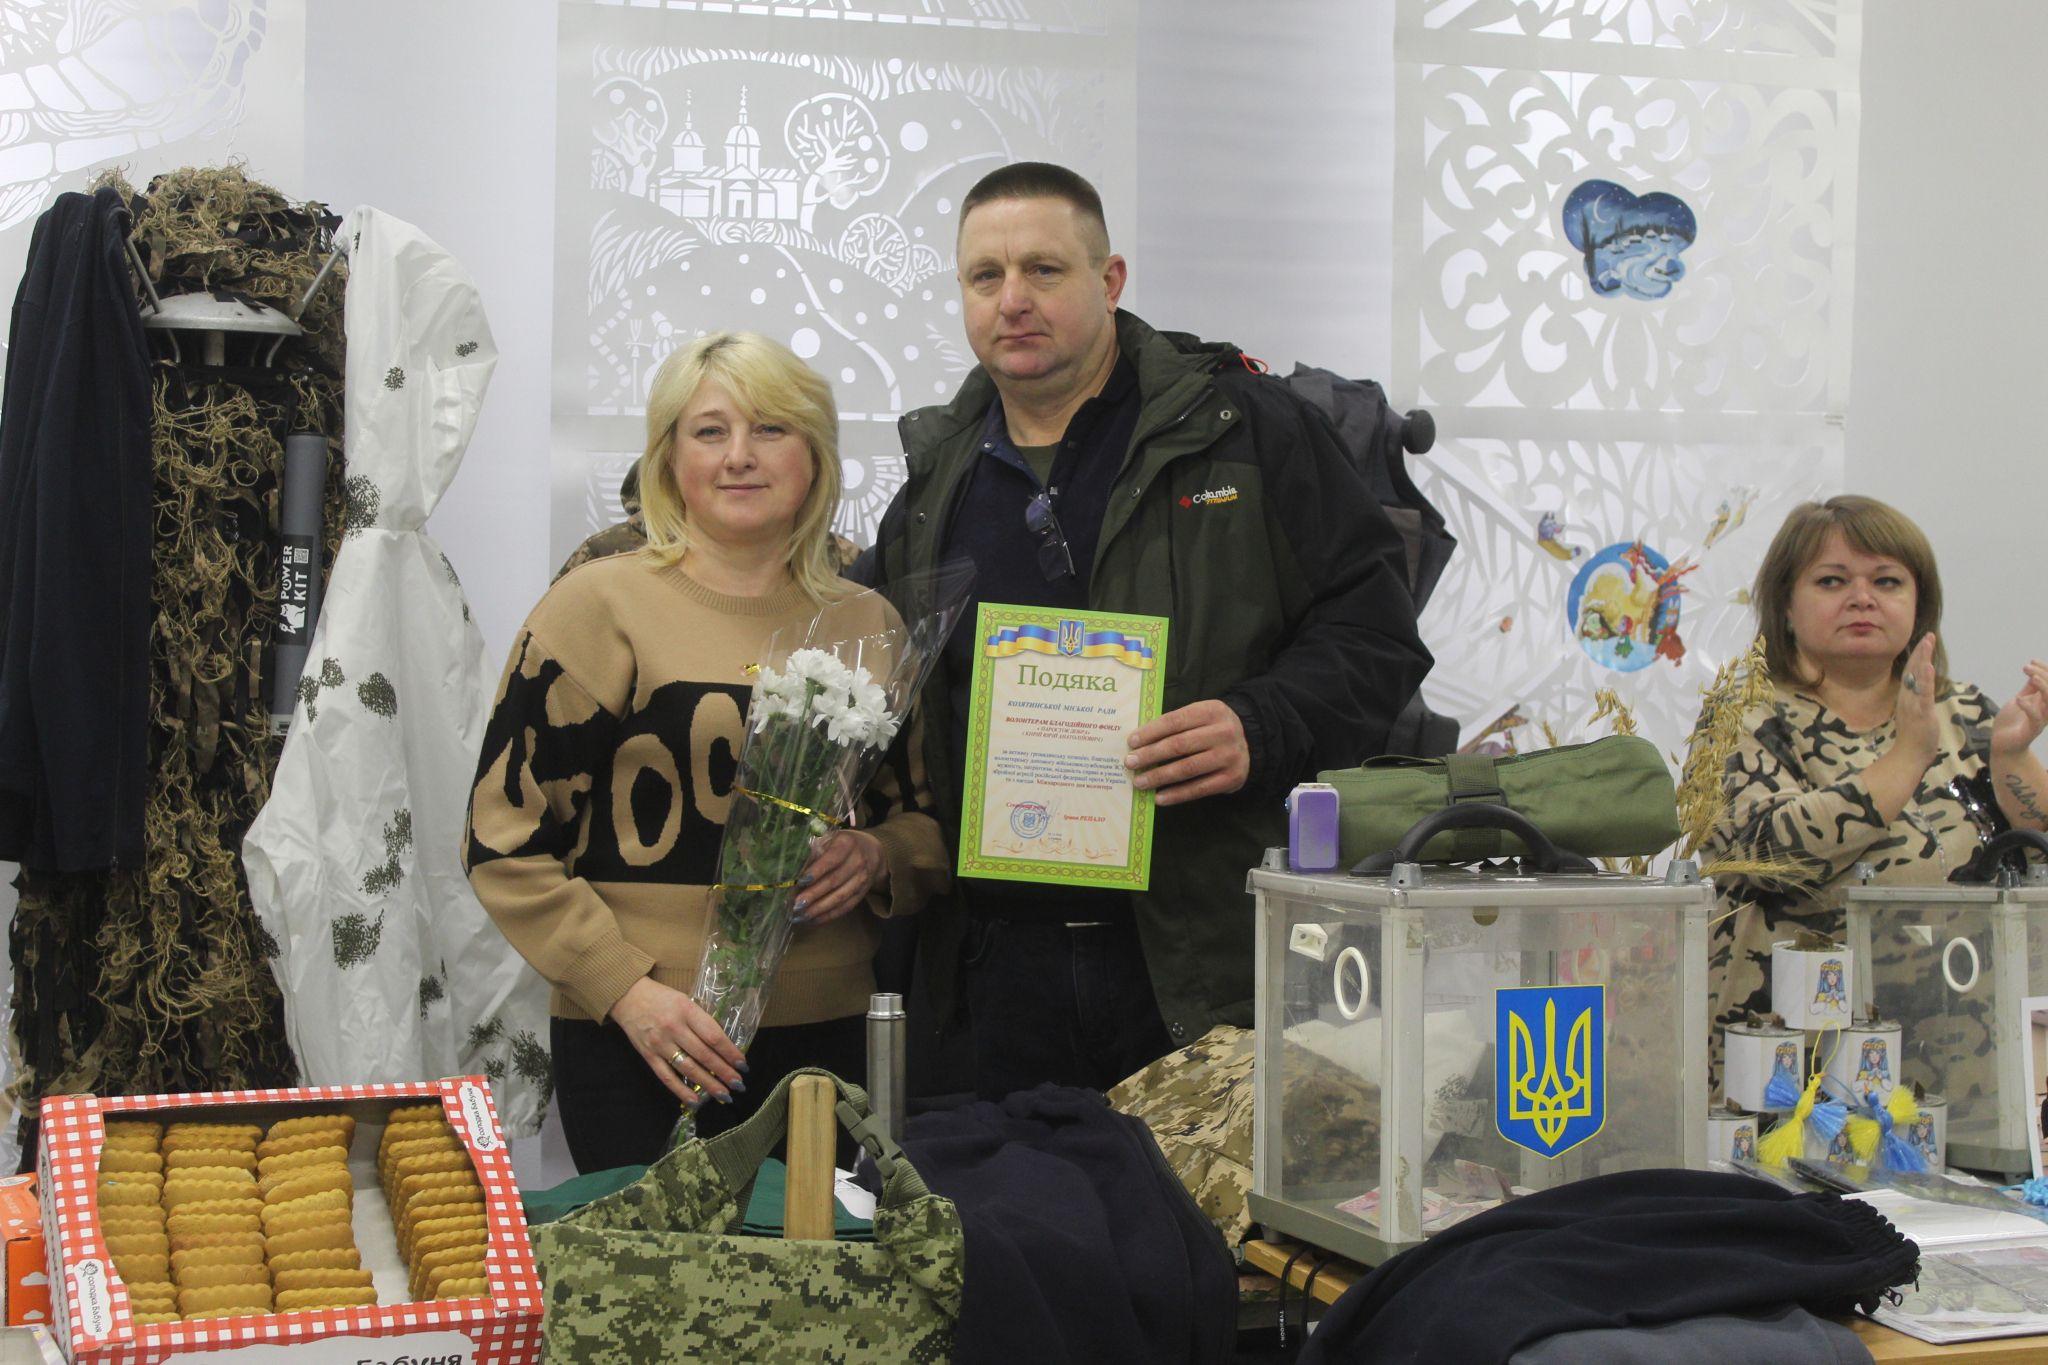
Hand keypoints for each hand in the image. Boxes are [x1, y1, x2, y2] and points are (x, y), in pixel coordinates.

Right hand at [608, 976, 745, 1105]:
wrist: (629, 997)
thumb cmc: (663, 998)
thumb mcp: (686, 1001)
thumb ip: (702, 1021)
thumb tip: (724, 1045)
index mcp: (687, 1011)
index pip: (713, 1036)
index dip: (730, 1052)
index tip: (743, 1065)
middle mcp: (674, 1028)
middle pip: (704, 1055)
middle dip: (724, 1072)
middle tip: (738, 1084)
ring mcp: (660, 1044)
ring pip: (688, 1068)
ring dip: (708, 1084)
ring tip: (724, 1094)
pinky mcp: (648, 1056)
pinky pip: (666, 1077)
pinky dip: (681, 1091)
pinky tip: (695, 1101)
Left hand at [793, 830, 886, 926]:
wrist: (870, 851)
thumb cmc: (840, 845)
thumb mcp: (829, 839)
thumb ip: (813, 851)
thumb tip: (792, 871)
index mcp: (847, 844)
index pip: (831, 859)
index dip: (816, 871)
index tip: (800, 881)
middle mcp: (857, 862)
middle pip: (834, 881)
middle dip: (813, 895)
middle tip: (796, 904)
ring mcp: (861, 880)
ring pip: (839, 898)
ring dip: (819, 909)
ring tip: (801, 916)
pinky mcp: (862, 894)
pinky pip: (845, 907)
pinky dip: (828, 916)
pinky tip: (812, 920)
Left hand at [1125, 699, 1250, 806]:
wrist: (1250, 743)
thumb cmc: (1212, 729)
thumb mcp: (1199, 716)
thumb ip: (1175, 725)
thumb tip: (1138, 742)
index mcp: (1211, 711)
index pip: (1175, 721)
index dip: (1150, 732)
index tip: (1131, 742)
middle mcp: (1223, 732)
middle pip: (1179, 745)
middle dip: (1150, 755)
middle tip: (1130, 763)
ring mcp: (1229, 756)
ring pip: (1187, 768)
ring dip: (1159, 777)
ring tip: (1140, 782)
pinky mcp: (1231, 778)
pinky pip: (1199, 788)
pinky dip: (1176, 795)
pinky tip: (1160, 797)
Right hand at [1892, 633, 1941, 766]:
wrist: (1909, 756)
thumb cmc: (1914, 737)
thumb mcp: (1914, 714)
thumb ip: (1916, 700)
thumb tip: (1920, 690)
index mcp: (1907, 697)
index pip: (1911, 672)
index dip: (1918, 656)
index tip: (1925, 641)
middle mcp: (1907, 697)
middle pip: (1912, 670)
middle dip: (1921, 652)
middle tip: (1928, 635)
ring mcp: (1913, 704)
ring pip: (1917, 677)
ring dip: (1922, 659)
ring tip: (1927, 643)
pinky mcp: (1921, 712)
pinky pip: (1923, 694)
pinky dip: (1924, 679)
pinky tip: (1927, 667)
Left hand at [1990, 659, 2047, 757]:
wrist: (2001, 744)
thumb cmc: (2011, 722)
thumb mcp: (2020, 700)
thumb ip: (2029, 690)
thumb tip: (2036, 673)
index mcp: (2044, 702)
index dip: (2046, 671)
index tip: (2032, 661)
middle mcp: (2046, 710)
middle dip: (2045, 675)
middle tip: (2027, 667)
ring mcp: (2040, 721)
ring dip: (2044, 688)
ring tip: (2032, 677)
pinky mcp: (2031, 731)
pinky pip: (2036, 718)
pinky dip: (2029, 707)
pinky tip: (2018, 699)